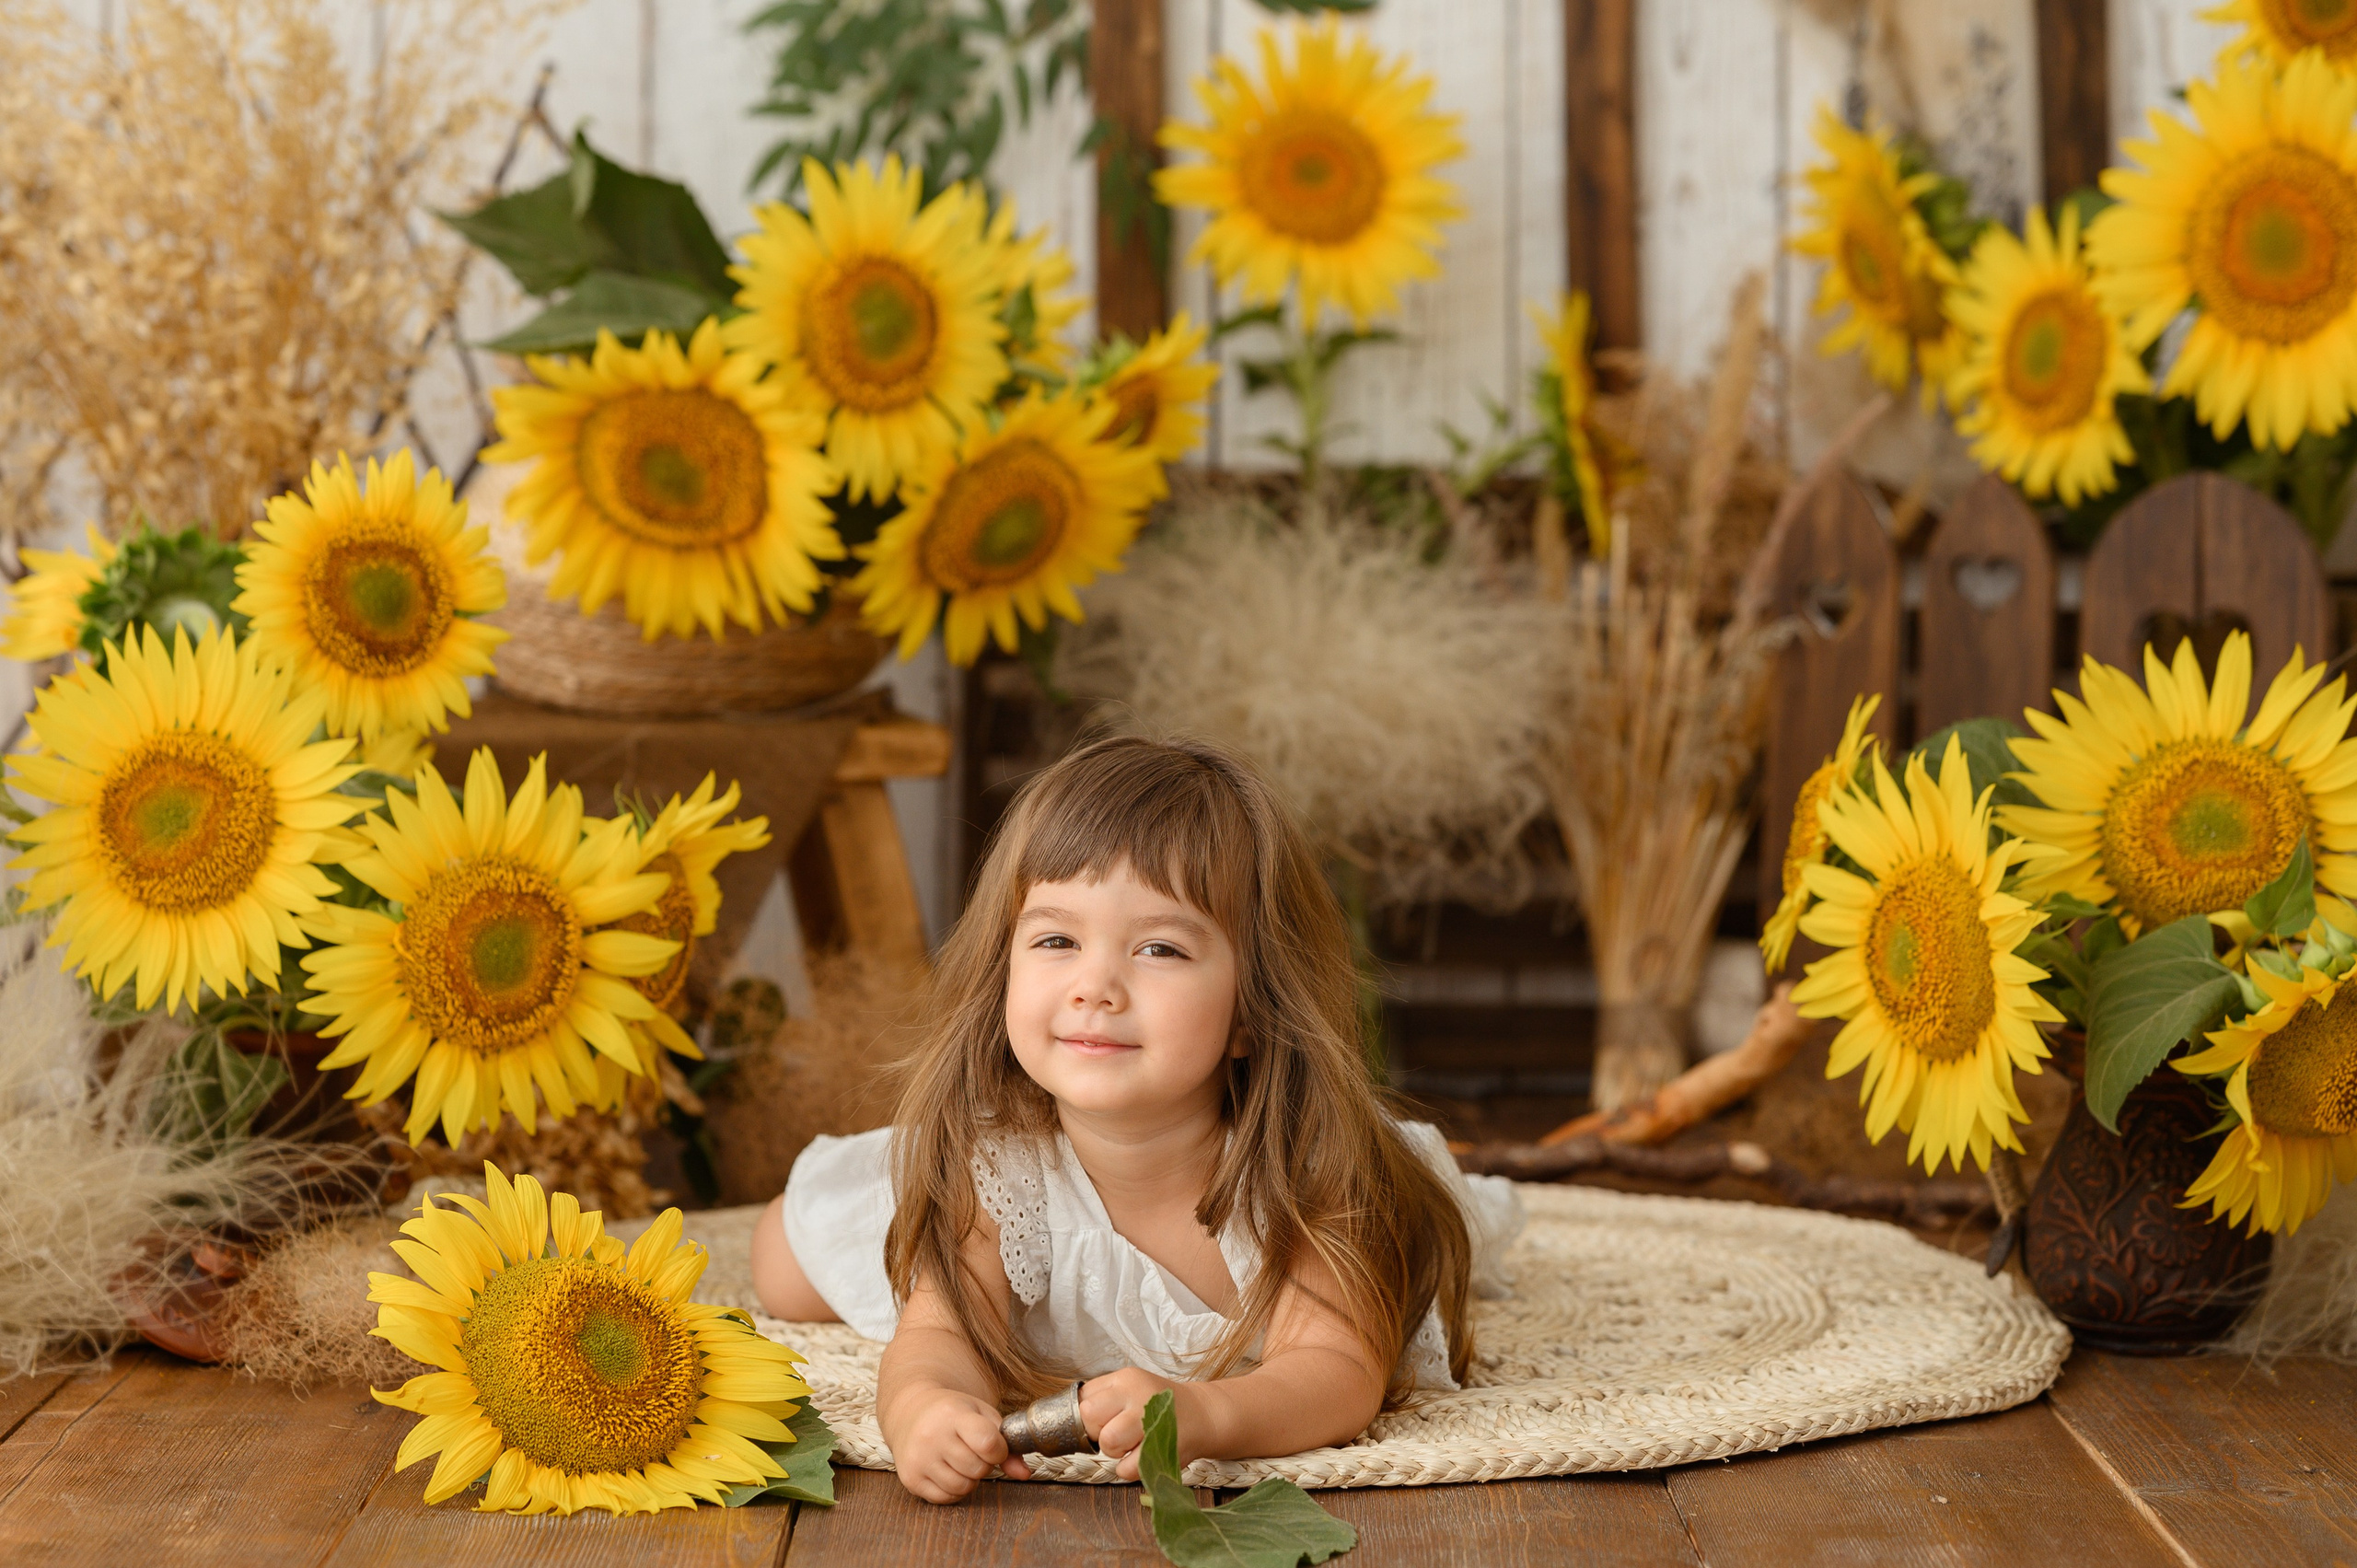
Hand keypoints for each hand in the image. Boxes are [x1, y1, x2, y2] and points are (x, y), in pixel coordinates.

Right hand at [885, 1387, 1032, 1502]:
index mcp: (952, 1414)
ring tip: (961, 1460)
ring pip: (962, 1487)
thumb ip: (1007, 1443)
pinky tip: (948, 1471)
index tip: (994, 1446)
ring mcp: (918, 1459)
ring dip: (969, 1479)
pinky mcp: (910, 1479)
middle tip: (974, 1452)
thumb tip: (1024, 1474)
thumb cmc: (953, 1413)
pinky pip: (945, 1498)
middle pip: (977, 1468)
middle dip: (983, 1464)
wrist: (912, 1412)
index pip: (987, 1443)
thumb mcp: (982, 1415)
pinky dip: (953, 1490)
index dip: (998, 1451)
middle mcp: (931, 1436)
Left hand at [1080, 1367, 1197, 1480]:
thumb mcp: (1132, 1388)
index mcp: (1125, 1379)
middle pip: (1090, 1416)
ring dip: (1114, 1452)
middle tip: (1115, 1435)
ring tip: (1130, 1446)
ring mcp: (1151, 1419)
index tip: (1102, 1423)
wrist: (1202, 1415)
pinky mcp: (1163, 1446)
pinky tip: (1141, 1458)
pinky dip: (1129, 1469)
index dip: (1088, 1417)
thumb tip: (1072, 1417)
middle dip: (1097, 1433)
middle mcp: (1137, 1394)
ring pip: (1109, 1441)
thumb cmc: (1159, 1404)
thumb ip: (1104, 1397)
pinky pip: (1128, 1468)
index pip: (1084, 1398)